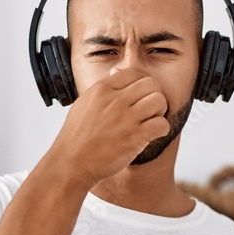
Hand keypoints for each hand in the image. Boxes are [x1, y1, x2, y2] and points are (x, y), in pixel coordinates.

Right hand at [46, 66, 169, 188]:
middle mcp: (114, 101)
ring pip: (159, 101)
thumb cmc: (77, 137)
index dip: (143, 82)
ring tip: (152, 120)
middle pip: (150, 84)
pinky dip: (162, 129)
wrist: (71, 163)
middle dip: (155, 94)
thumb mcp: (85, 103)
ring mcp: (125, 119)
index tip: (142, 94)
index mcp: (101, 89)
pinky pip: (161, 124)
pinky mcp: (134, 138)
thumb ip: (104, 89)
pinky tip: (152, 134)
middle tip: (150, 108)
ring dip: (160, 110)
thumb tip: (117, 72)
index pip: (134, 72)